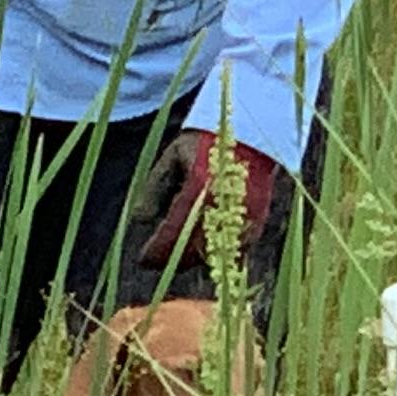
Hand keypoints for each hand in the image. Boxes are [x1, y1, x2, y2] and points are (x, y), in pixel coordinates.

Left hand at [136, 129, 285, 280]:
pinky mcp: (257, 223)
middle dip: (172, 260)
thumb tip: (139, 220)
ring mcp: (243, 218)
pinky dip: (217, 254)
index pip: (173, 232)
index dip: (155, 251)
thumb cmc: (204, 142)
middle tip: (155, 261)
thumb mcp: (172, 158)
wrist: (250, 134)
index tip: (142, 260)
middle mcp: (223, 207)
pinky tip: (202, 250)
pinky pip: (235, 250)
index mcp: (200, 189)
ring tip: (176, 254)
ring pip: (214, 255)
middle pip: (192, 250)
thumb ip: (155, 188)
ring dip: (193, 259)